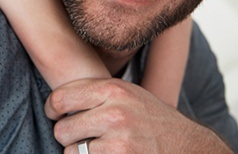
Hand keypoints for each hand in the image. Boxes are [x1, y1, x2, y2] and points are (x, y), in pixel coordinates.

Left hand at [45, 78, 232, 152]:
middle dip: (67, 134)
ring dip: (78, 152)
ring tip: (95, 146)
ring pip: (71, 151)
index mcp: (112, 89)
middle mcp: (114, 112)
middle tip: (79, 134)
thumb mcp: (126, 93)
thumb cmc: (150, 116)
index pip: (62, 97)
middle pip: (63, 128)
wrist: (185, 143)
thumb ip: (96, 92)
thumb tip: (58, 100)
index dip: (52, 107)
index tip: (53, 113)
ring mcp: (118, 141)